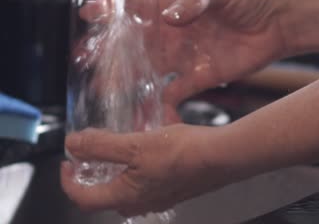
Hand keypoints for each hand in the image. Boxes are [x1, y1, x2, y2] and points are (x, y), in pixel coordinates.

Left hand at [61, 126, 229, 216]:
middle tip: (91, 156)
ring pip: (125, 189)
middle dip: (91, 176)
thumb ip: (101, 145)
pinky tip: (147, 152)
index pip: (83, 198)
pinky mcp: (173, 189)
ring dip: (114, 172)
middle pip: (104, 196)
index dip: (67, 180)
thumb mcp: (135, 145)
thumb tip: (74, 145)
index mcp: (127, 196)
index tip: (67, 162)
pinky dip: (135, 170)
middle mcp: (141, 203)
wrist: (222, 157)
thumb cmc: (184, 153)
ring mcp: (159, 198)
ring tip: (118, 150)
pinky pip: (145, 184)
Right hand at [75, 0, 292, 122]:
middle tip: (88, 63)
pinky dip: (164, 104)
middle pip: (134, 45)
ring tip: (109, 93)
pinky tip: (151, 114)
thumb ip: (195, 0)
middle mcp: (174, 33)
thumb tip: (170, 16)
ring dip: (129, 83)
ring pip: (149, 72)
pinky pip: (176, 93)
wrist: (279, 22)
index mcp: (174, 6)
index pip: (136, 7)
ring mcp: (185, 56)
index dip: (111, 11)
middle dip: (110, 54)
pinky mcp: (201, 76)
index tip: (88, 16)